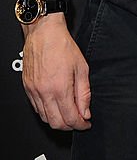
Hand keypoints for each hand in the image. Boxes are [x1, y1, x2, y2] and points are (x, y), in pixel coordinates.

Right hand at [21, 13, 91, 130]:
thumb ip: (84, 93)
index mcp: (60, 88)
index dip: (81, 125)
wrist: (44, 33)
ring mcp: (34, 91)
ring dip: (57, 121)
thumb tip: (85, 112)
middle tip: (78, 121)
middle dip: (69, 126)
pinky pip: (36, 108)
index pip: (70, 118)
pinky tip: (55, 106)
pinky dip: (46, 112)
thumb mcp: (82, 68)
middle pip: (56, 123)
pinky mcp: (27, 88)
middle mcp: (44, 92)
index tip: (86, 124)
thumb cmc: (62, 46)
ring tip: (68, 114)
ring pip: (44, 118)